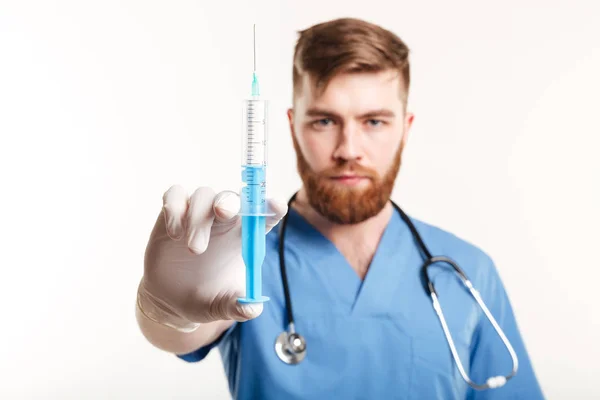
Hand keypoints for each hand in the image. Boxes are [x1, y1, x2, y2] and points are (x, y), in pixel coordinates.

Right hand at [137, 185, 286, 331]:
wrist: (169, 300)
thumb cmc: (204, 298)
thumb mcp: (222, 307)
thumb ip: (238, 307)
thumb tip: (253, 308)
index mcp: (244, 237)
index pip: (264, 215)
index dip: (272, 206)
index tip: (277, 204)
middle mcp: (224, 220)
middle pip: (233, 197)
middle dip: (230, 200)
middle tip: (223, 213)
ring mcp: (198, 213)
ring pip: (203, 195)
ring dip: (199, 218)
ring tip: (194, 249)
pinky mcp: (173, 212)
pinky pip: (175, 195)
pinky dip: (175, 208)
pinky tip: (174, 233)